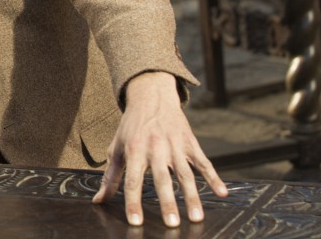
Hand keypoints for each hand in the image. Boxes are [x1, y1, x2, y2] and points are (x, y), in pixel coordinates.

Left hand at [92, 71, 226, 226]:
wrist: (151, 97)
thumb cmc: (131, 127)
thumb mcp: (117, 147)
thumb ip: (110, 176)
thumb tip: (98, 201)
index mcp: (135, 150)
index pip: (133, 181)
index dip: (133, 202)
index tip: (136, 222)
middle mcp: (156, 148)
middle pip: (162, 179)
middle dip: (167, 202)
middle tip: (172, 224)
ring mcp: (175, 145)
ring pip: (185, 174)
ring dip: (192, 196)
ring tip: (196, 218)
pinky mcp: (190, 143)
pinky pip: (203, 162)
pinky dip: (214, 177)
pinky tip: (222, 193)